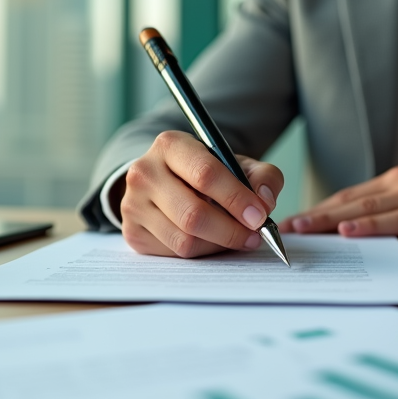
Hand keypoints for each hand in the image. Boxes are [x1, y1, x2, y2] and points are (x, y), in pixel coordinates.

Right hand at [115, 131, 284, 257]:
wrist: (164, 180)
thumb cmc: (204, 171)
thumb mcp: (235, 163)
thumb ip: (262, 175)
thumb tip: (265, 201)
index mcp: (170, 145)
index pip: (205, 174)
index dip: (237, 198)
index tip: (259, 216)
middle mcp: (144, 172)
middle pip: (193, 214)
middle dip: (231, 230)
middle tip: (254, 235)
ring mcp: (133, 204)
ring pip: (185, 240)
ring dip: (218, 244)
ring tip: (235, 236)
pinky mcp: (132, 231)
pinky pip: (174, 253)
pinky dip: (201, 251)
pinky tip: (210, 239)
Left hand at [279, 157, 397, 235]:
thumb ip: (396, 203)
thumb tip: (364, 222)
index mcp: (395, 181)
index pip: (348, 196)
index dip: (319, 208)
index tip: (294, 220)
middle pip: (348, 201)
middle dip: (314, 214)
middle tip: (285, 227)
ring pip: (364, 208)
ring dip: (329, 219)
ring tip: (303, 229)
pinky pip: (396, 219)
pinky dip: (369, 225)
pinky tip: (349, 230)